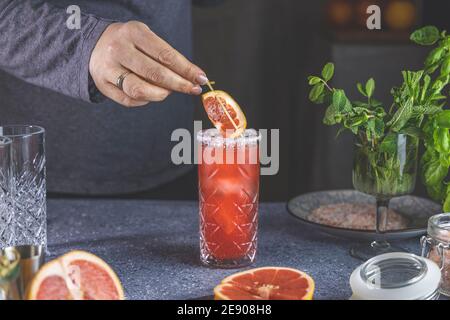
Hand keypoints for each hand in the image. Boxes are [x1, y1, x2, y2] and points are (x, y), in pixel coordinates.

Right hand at [89, 21, 207, 106]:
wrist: (95, 44)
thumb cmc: (130, 44)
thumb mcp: (146, 39)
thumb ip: (166, 57)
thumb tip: (191, 78)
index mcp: (134, 32)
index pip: (165, 55)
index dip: (186, 69)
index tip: (200, 78)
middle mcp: (119, 49)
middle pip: (154, 73)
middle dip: (178, 84)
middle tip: (192, 89)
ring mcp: (108, 68)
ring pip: (139, 89)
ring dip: (160, 94)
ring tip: (167, 92)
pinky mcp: (103, 85)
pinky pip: (129, 100)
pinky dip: (145, 100)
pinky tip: (150, 94)